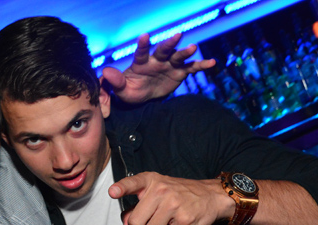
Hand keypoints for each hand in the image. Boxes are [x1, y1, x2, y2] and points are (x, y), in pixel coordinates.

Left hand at [101, 33, 215, 103]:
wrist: (144, 95)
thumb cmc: (131, 91)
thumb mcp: (122, 90)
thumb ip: (116, 81)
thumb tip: (105, 72)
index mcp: (141, 63)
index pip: (141, 53)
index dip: (143, 45)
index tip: (144, 36)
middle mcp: (157, 60)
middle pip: (164, 50)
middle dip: (170, 43)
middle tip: (177, 35)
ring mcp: (169, 65)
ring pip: (178, 56)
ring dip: (185, 51)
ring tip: (193, 47)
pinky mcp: (179, 72)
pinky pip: (191, 68)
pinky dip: (201, 65)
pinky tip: (212, 63)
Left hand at [109, 172, 229, 224]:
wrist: (211, 195)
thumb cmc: (178, 195)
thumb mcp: (157, 193)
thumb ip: (137, 208)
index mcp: (152, 181)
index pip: (133, 183)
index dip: (122, 188)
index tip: (112, 192)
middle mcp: (161, 190)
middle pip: (137, 222)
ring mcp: (173, 204)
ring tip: (166, 221)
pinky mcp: (184, 219)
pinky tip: (178, 224)